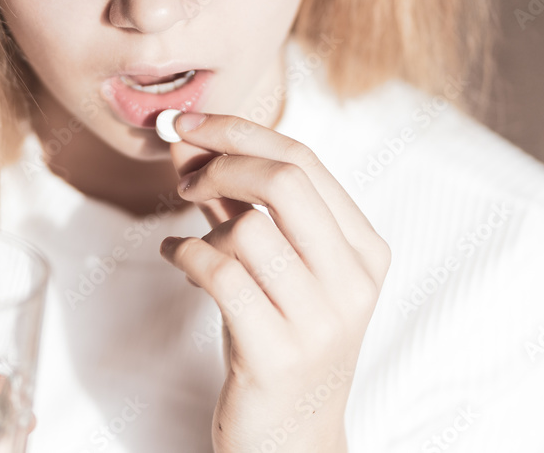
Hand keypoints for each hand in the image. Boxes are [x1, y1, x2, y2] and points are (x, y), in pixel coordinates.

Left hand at [159, 112, 390, 452]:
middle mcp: (354, 281)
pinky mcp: (278, 354)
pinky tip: (178, 260)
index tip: (190, 123)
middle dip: (221, 162)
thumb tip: (187, 139)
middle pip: (285, 179)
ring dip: (204, 227)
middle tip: (187, 180)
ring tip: (196, 247)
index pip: (304, 160)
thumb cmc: (278, 339)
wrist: (291, 438)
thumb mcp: (272, 263)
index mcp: (365, 249)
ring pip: (247, 227)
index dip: (239, 131)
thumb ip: (238, 200)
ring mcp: (321, 320)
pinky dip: (184, 256)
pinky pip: (219, 274)